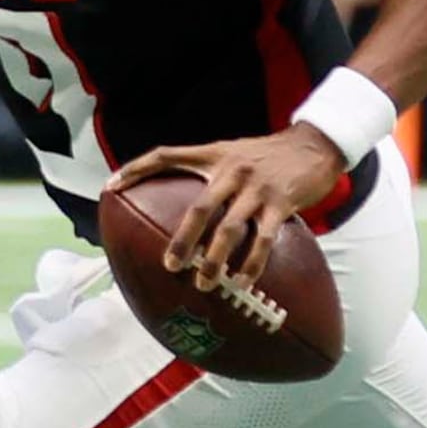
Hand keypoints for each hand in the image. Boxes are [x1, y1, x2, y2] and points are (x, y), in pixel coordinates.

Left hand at [109, 127, 345, 289]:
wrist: (316, 144)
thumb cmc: (270, 154)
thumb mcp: (234, 151)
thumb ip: (209, 170)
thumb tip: (181, 200)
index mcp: (215, 156)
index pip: (166, 155)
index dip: (136, 168)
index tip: (110, 186)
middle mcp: (233, 171)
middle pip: (199, 208)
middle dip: (183, 240)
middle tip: (170, 265)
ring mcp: (258, 188)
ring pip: (230, 229)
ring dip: (215, 259)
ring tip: (204, 282)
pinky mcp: (282, 204)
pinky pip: (264, 240)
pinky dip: (252, 264)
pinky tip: (241, 281)